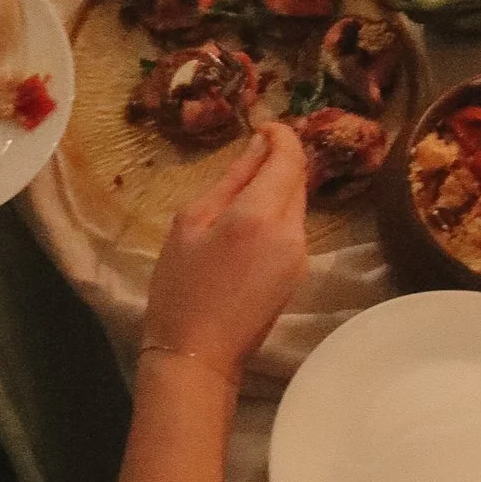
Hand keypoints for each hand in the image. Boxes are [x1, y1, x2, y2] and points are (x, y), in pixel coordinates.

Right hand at [142, 122, 308, 389]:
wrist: (198, 355)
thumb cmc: (181, 287)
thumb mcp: (191, 222)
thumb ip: (231, 179)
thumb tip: (258, 144)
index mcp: (259, 214)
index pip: (289, 158)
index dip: (282, 136)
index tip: (265, 126)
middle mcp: (291, 231)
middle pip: (297, 180)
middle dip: (279, 163)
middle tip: (248, 157)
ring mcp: (300, 255)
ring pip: (297, 205)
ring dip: (277, 190)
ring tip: (239, 197)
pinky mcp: (299, 274)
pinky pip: (292, 230)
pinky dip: (276, 216)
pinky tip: (246, 229)